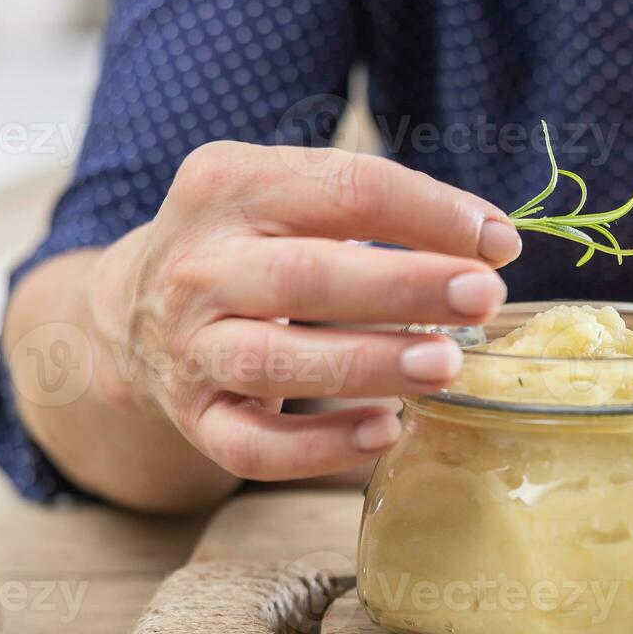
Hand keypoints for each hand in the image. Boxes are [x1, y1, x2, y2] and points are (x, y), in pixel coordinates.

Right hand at [88, 142, 520, 482]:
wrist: (133, 312)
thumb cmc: (250, 246)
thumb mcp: (288, 196)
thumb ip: (374, 206)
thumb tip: (489, 242)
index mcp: (229, 185)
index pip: (342, 188)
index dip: (428, 212)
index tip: (499, 242)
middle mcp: (199, 264)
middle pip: (305, 277)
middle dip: (403, 288)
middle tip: (483, 298)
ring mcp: (189, 346)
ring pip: (275, 361)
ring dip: (367, 364)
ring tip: (446, 365)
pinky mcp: (194, 417)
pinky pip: (252, 446)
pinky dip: (319, 448)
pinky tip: (385, 432)